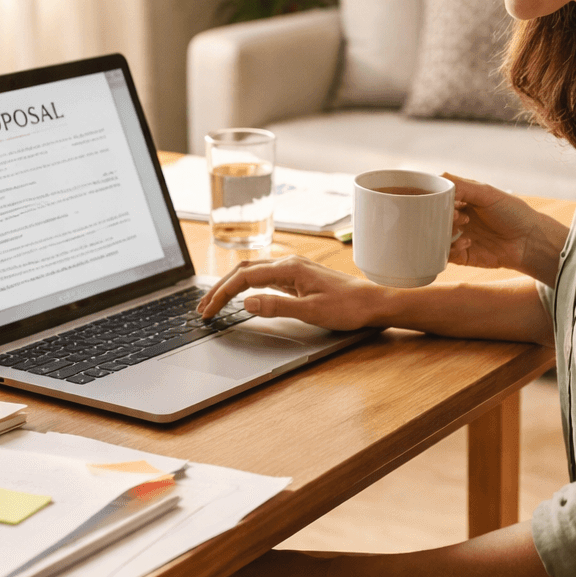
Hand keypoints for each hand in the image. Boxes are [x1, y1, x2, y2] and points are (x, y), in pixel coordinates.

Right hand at [198, 255, 390, 329]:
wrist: (373, 303)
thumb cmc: (347, 307)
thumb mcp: (310, 312)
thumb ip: (276, 306)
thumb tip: (246, 302)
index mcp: (289, 269)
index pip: (244, 278)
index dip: (222, 294)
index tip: (208, 311)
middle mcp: (288, 264)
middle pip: (243, 271)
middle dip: (220, 288)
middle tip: (203, 308)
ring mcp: (294, 270)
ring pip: (252, 272)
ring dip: (231, 286)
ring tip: (215, 302)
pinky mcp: (298, 277)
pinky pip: (264, 277)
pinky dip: (246, 286)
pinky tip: (242, 295)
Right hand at [446, 173, 567, 285]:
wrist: (530, 241)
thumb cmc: (513, 212)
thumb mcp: (487, 193)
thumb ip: (462, 186)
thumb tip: (438, 180)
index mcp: (462, 201)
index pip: (437, 198)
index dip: (434, 198)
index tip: (437, 199)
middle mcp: (457, 219)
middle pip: (433, 217)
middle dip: (439, 216)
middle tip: (456, 214)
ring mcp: (458, 237)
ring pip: (435, 236)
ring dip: (443, 232)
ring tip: (461, 226)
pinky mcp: (462, 256)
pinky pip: (445, 254)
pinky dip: (450, 249)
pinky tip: (466, 242)